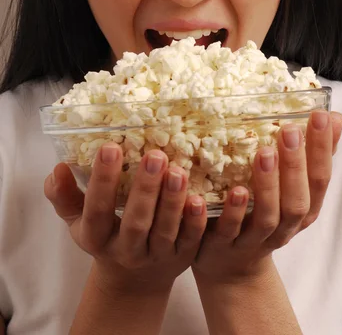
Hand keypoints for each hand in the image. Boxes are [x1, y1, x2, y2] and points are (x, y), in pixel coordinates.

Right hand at [44, 148, 207, 294]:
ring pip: (165, 230)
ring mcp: (156, 255)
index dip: (102, 181)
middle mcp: (126, 250)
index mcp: (97, 238)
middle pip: (136, 222)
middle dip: (145, 189)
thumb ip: (64, 195)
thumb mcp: (79, 220)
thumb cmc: (105, 235)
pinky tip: (199, 198)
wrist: (134, 279)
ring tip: (178, 170)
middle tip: (154, 155)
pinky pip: (190, 240)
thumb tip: (57, 168)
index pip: (96, 211)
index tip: (110, 147)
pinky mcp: (182, 257)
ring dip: (172, 201)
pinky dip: (195, 221)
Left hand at [192, 110, 341, 283]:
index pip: (320, 178)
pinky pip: (228, 230)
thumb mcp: (291, 186)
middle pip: (298, 201)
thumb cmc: (264, 212)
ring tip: (263, 153)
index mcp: (304, 209)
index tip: (320, 116)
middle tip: (290, 130)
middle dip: (296, 165)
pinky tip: (228, 190)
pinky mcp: (226, 245)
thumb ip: (310, 154)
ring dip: (268, 185)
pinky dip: (230, 210)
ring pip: (267, 217)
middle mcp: (285, 227)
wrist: (230, 265)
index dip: (323, 149)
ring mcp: (255, 239)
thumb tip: (336, 116)